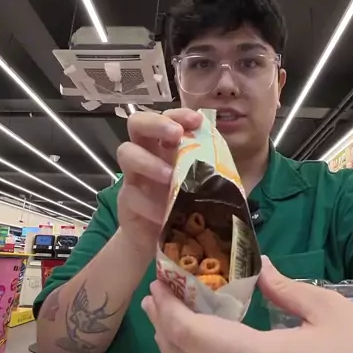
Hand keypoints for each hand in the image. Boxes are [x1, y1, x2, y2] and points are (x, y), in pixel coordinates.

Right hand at [116, 108, 202, 256]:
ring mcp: (134, 175)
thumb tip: (226, 162)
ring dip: (149, 162)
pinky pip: (132, 195)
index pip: (167, 117)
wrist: (168, 238)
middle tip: (175, 135)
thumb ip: (209, 170)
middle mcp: (146, 153)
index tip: (197, 121)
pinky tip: (165, 213)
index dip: (179, 114)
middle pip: (137, 123)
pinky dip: (150, 203)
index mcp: (166, 145)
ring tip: (170, 177)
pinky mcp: (126, 200)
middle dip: (156, 124)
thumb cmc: (187, 204)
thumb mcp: (202, 185)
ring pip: (127, 153)